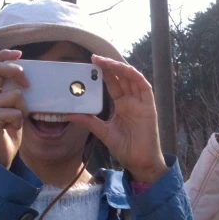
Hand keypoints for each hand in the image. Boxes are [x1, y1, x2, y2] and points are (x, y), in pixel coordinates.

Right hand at [0, 49, 28, 168]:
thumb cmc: (8, 131)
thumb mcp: (14, 109)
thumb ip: (17, 95)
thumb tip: (31, 83)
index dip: (3, 55)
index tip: (19, 53)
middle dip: (15, 70)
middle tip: (27, 83)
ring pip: (14, 95)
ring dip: (23, 108)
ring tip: (17, 121)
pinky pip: (14, 113)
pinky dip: (19, 121)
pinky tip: (12, 129)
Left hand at [67, 55, 166, 182]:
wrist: (139, 161)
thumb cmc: (125, 148)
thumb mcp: (102, 131)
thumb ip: (88, 121)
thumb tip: (68, 114)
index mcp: (121, 105)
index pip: (112, 83)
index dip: (103, 72)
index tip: (89, 64)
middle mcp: (131, 101)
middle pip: (121, 77)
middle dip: (109, 66)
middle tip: (95, 58)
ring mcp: (140, 102)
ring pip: (131, 79)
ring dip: (120, 68)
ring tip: (106, 61)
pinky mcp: (149, 107)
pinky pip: (144, 87)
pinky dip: (136, 77)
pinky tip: (126, 70)